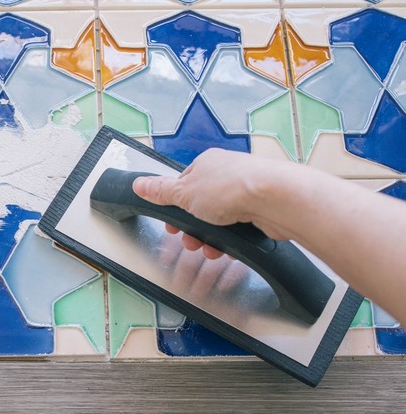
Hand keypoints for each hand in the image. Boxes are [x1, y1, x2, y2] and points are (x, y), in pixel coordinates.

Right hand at [132, 148, 288, 257]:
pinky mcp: (259, 210)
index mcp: (206, 164)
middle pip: (201, 206)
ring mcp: (245, 191)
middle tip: (189, 240)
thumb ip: (160, 191)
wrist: (274, 199)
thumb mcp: (184, 193)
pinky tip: (228, 249)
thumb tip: (139, 184)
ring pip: (220, 220)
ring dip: (210, 238)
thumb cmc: (233, 187)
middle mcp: (227, 174)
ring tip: (209, 248)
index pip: (183, 186)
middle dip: (193, 228)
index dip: (175, 208)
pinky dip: (231, 240)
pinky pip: (238, 229)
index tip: (172, 224)